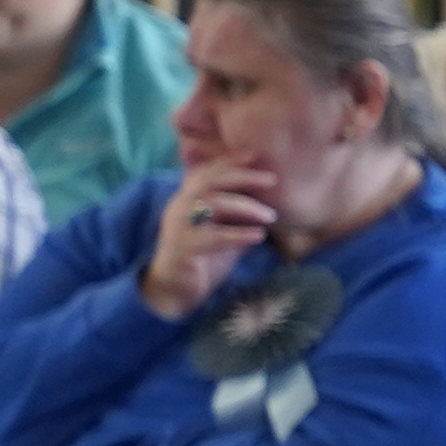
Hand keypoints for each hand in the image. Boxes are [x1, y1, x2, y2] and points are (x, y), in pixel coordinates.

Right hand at [137, 156, 279, 321]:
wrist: (173, 290)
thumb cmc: (201, 259)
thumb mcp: (222, 231)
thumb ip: (237, 216)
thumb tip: (269, 204)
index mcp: (186, 201)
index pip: (206, 172)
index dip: (229, 161)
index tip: (255, 154)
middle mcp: (179, 208)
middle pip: (209, 182)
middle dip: (242, 176)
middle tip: (271, 180)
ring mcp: (179, 227)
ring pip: (212, 204)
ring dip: (246, 207)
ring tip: (270, 216)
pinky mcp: (184, 248)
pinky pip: (213, 237)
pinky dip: (238, 235)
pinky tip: (258, 236)